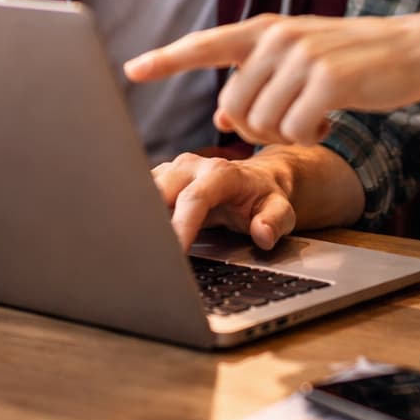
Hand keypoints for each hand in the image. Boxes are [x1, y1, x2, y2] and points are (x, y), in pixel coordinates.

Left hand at [126, 12, 419, 145]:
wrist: (415, 49)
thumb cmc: (356, 61)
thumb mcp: (301, 60)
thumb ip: (259, 78)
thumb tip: (221, 116)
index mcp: (266, 29)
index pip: (205, 44)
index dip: (166, 59)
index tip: (131, 69)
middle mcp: (277, 38)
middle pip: (233, 106)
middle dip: (256, 127)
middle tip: (292, 119)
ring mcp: (301, 57)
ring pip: (261, 123)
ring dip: (287, 132)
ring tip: (318, 113)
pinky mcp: (326, 81)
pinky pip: (293, 131)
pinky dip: (311, 135)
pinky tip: (333, 120)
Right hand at [152, 151, 298, 252]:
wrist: (257, 179)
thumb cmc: (265, 198)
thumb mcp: (281, 210)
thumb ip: (274, 221)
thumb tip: (262, 233)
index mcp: (220, 173)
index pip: (194, 198)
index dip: (181, 225)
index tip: (174, 251)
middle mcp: (192, 166)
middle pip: (160, 191)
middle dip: (150, 220)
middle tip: (147, 253)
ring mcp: (173, 169)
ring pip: (143, 189)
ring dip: (139, 216)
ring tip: (138, 246)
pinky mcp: (161, 177)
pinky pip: (141, 192)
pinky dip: (138, 213)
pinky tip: (138, 234)